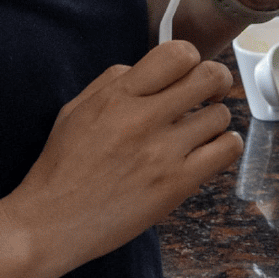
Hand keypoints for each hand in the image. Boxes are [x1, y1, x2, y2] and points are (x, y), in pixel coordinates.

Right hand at [3, 40, 240, 273]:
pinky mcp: (177, 184)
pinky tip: (207, 151)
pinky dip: (224, 145)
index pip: (177, 53)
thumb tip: (153, 69)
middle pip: (209, 76)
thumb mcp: (76, 110)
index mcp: (117, 97)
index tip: (188, 73)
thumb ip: (113, 82)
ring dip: (214, 120)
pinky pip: (227, 149)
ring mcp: (163, 153)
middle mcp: (143, 120)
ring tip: (198, 132)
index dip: (191, 58)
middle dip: (215, 81)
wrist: (51, 224)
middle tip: (208, 94)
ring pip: (221, 115)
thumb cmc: (62, 168)